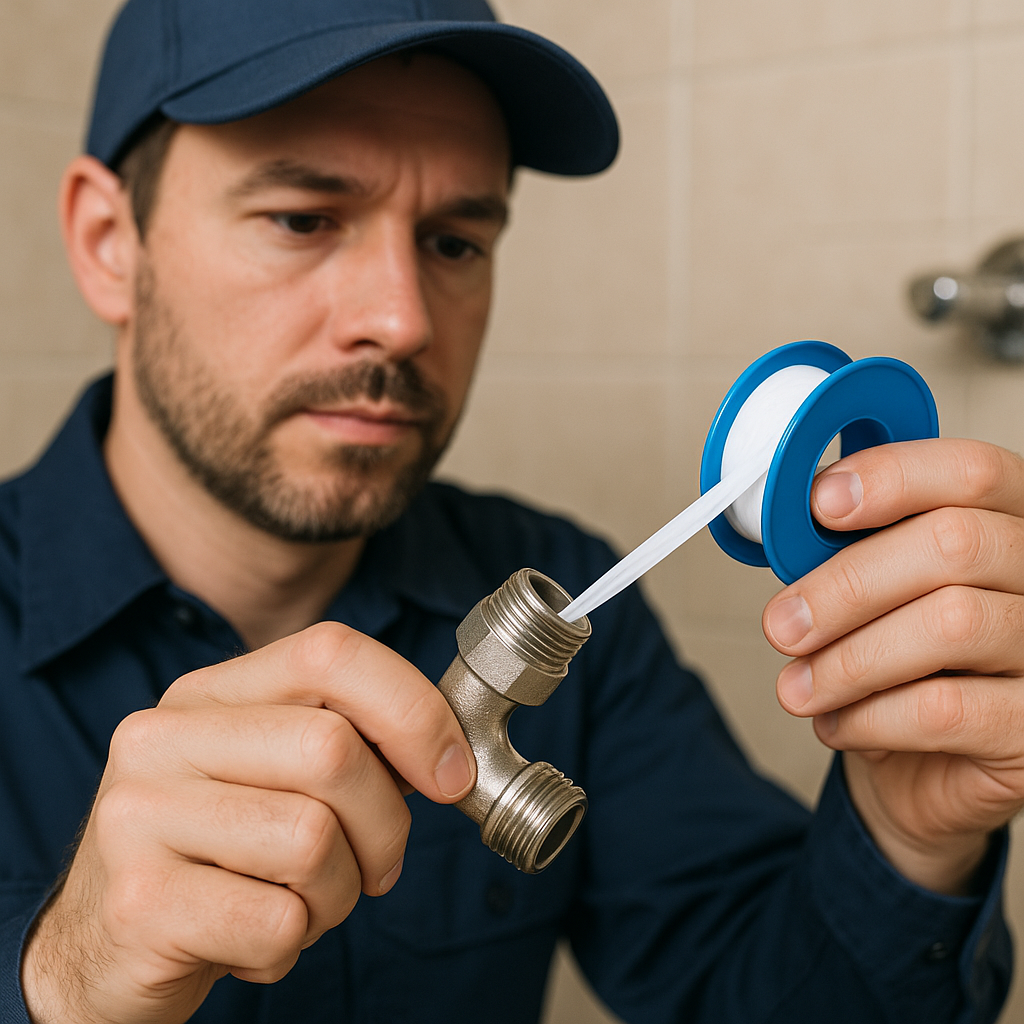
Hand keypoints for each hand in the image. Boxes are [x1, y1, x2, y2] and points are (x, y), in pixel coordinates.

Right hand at [21, 622, 475, 1023]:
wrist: (100, 946)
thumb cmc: (215, 853)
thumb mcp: (270, 776)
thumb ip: (348, 745)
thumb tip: (447, 755)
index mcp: (208, 694)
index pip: (330, 653)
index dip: (412, 708)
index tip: (451, 773)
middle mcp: (164, 738)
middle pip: (333, 751)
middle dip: (385, 824)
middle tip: (374, 865)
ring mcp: (139, 816)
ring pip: (313, 841)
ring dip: (337, 894)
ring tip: (299, 902)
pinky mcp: (139, 903)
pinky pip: (277, 922)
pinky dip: (291, 945)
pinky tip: (253, 939)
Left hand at [762, 439, 1023, 894]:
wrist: (925, 771)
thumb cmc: (895, 664)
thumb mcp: (869, 596)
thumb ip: (843, 553)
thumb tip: (788, 528)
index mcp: (1005, 523)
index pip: (969, 472)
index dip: (892, 477)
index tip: (821, 503)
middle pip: (953, 544)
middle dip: (847, 585)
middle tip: (784, 625)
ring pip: (949, 625)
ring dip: (847, 660)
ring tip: (798, 688)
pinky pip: (946, 710)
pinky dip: (870, 716)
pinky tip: (838, 723)